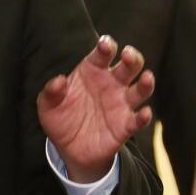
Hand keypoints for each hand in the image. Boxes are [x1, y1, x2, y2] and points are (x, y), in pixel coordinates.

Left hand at [38, 36, 153, 182]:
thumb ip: (51, 91)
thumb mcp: (47, 105)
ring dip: (146, 83)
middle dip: (132, 58)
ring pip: (140, 90)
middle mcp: (111, 84)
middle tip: (128, 54)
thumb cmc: (60, 118)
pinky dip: (144, 117)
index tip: (105, 45)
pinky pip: (138, 120)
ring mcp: (121, 104)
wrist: (68, 149)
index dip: (106, 46)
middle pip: (128, 66)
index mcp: (92, 71)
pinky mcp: (125, 126)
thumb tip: (58, 81)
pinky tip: (145, 113)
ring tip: (147, 78)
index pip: (103, 54)